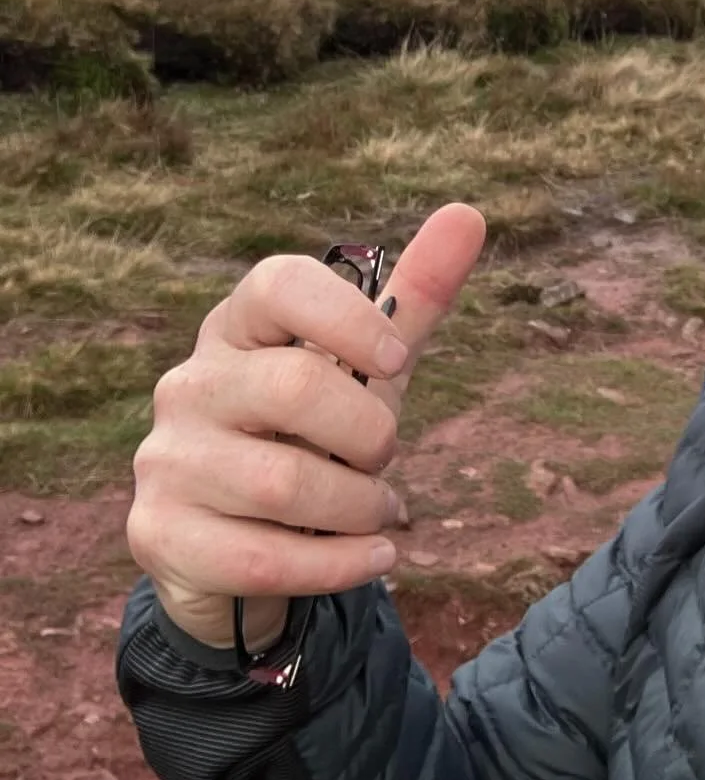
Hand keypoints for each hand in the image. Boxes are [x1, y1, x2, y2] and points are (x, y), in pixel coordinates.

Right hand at [126, 202, 488, 649]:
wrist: (231, 538)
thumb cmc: (312, 430)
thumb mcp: (364, 367)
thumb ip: (414, 297)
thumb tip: (468, 214)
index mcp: (238, 325)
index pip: (279, 284)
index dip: (350, 317)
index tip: (398, 360)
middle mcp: (190, 383)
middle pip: (296, 388)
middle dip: (369, 432)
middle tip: (386, 457)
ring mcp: (166, 459)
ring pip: (284, 485)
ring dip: (359, 507)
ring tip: (380, 511)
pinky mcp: (159, 534)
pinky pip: (261, 559)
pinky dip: (336, 565)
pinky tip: (372, 557)